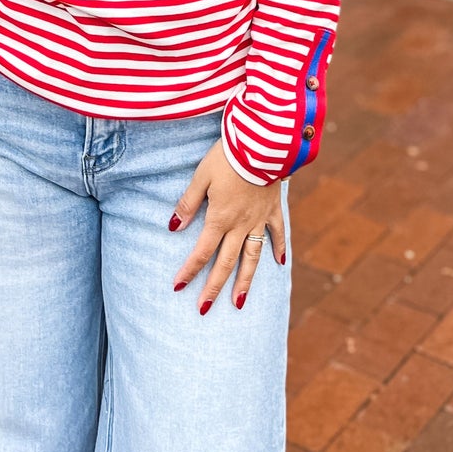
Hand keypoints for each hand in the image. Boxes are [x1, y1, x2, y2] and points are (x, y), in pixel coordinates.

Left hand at [170, 139, 285, 313]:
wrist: (262, 142)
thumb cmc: (227, 156)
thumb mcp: (201, 176)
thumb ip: (188, 202)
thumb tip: (174, 226)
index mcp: (220, 218)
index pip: (202, 251)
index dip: (189, 270)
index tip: (178, 287)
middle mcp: (240, 225)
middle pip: (226, 263)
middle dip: (214, 287)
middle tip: (204, 309)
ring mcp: (259, 219)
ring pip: (252, 257)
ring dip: (245, 280)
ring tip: (239, 302)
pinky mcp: (273, 208)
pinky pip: (277, 233)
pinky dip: (278, 248)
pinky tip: (279, 263)